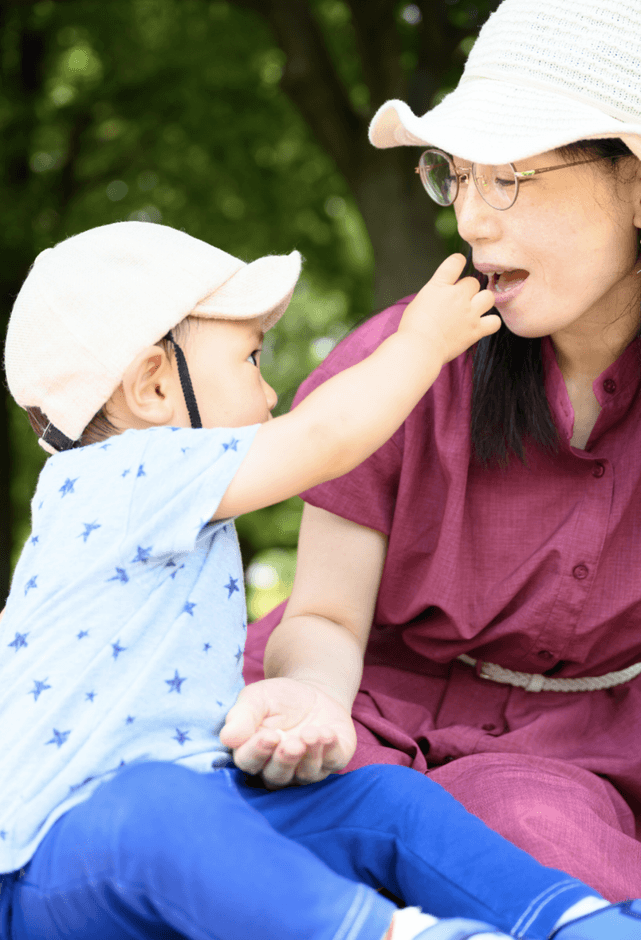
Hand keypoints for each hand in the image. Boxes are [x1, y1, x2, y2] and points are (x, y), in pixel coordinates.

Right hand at [220, 677, 356, 787]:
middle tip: (291, 743)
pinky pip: (332, 762)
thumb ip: (242, 716)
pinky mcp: (332, 760)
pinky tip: (328, 733)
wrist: (312, 691)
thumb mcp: (256, 698)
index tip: (268, 735)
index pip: (249, 761)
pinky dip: (331, 750)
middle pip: (276, 775)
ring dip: (309, 755)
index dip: (257, 751)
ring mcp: (307, 768)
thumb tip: (227, 737)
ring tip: (311, 733)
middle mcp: (279, 768)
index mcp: (254, 753)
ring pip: (305, 774)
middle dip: (284, 760)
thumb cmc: (277, 698)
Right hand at [398, 253, 499, 362]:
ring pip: (488, 297)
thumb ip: (435, 294)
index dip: (458, 262)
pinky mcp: (476, 330)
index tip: (458, 265)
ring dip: (482, 302)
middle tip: (459, 302)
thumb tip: (444, 298)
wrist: (419, 347)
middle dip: (468, 290)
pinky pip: (495, 321)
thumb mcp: (419, 300)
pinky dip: (491, 323)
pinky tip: (482, 325)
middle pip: (473, 282)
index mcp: (439, 285)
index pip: (456, 261)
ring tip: (474, 310)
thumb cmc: (413, 327)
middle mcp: (457, 295)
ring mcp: (469, 312)